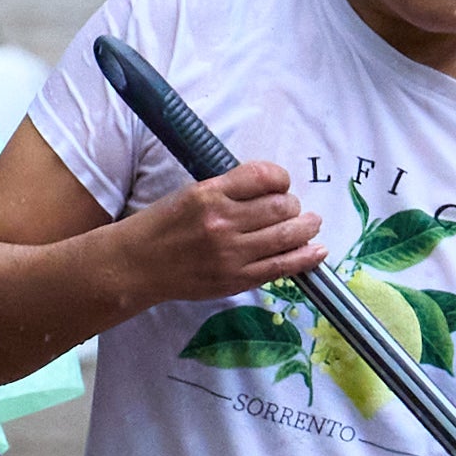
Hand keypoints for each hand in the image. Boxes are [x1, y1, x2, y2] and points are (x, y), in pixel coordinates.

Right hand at [116, 156, 329, 315]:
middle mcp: (223, 222)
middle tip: (291, 208)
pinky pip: (281, 266)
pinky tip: (318, 251)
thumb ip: (228, 189)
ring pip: (288, 234)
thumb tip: (270, 187)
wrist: (136, 265)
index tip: (280, 183)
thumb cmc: (161, 226)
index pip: (264, 176)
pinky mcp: (236, 279)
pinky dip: (306, 257)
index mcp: (210, 194)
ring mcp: (231, 253)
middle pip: (281, 205)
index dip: (281, 178)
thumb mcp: (191, 193)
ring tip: (312, 223)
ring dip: (307, 226)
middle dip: (293, 204)